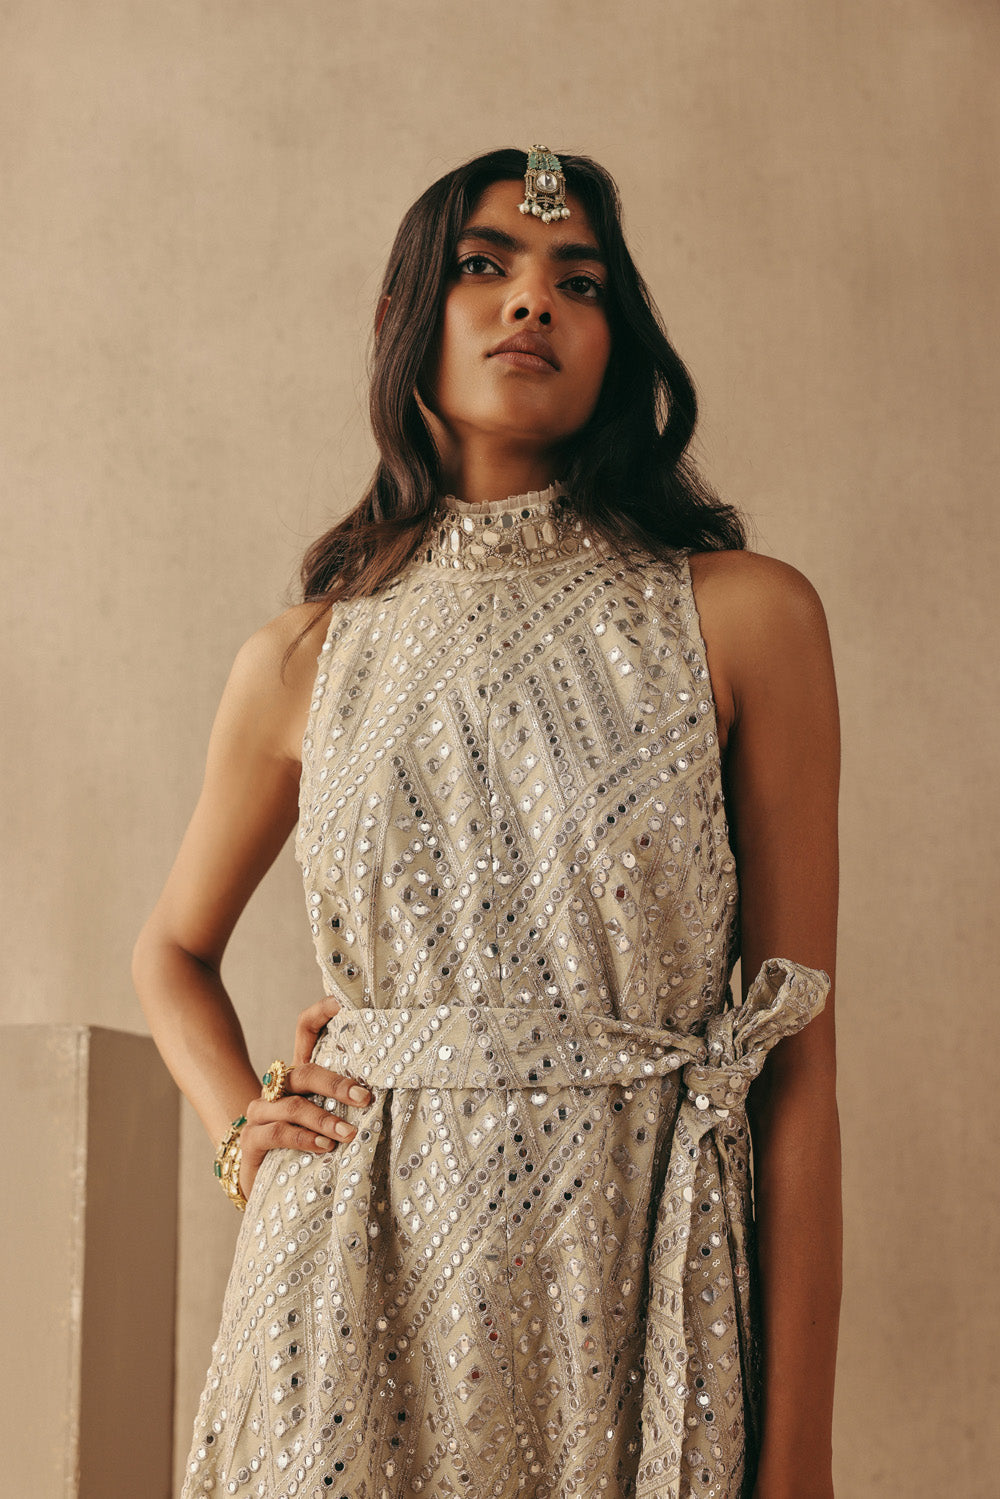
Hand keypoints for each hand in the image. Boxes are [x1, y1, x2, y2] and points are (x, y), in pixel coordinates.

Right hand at [238, 996, 370, 1197]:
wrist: (267, 1187)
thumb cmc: (307, 1149)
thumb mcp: (331, 1123)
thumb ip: (349, 1106)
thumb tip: (389, 1092)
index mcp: (300, 1077)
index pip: (305, 1031)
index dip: (321, 1013)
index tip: (342, 1003)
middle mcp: (277, 1089)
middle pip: (305, 1071)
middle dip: (337, 1084)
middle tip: (365, 1098)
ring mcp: (261, 1113)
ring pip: (294, 1105)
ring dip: (325, 1119)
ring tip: (349, 1133)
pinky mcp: (251, 1139)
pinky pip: (279, 1132)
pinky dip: (304, 1138)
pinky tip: (324, 1148)